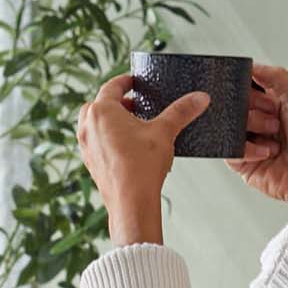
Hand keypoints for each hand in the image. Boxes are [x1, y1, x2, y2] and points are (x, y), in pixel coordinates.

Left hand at [77, 72, 210, 245]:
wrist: (131, 204)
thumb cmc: (142, 168)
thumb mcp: (164, 133)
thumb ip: (181, 112)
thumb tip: (201, 97)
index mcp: (102, 110)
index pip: (113, 86)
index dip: (126, 82)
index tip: (134, 83)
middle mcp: (88, 125)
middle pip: (100, 104)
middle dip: (118, 103)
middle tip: (135, 106)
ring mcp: (86, 145)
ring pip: (95, 124)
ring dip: (110, 121)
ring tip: (130, 128)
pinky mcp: (89, 163)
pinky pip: (96, 143)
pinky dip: (107, 140)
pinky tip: (125, 149)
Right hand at [228, 65, 287, 210]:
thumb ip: (275, 76)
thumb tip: (252, 65)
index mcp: (274, 106)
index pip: (247, 87)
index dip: (250, 87)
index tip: (259, 90)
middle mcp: (262, 123)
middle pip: (237, 103)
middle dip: (255, 106)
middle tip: (273, 117)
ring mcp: (253, 143)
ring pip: (232, 124)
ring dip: (253, 126)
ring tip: (274, 135)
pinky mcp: (246, 164)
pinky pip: (231, 150)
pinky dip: (247, 148)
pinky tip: (268, 151)